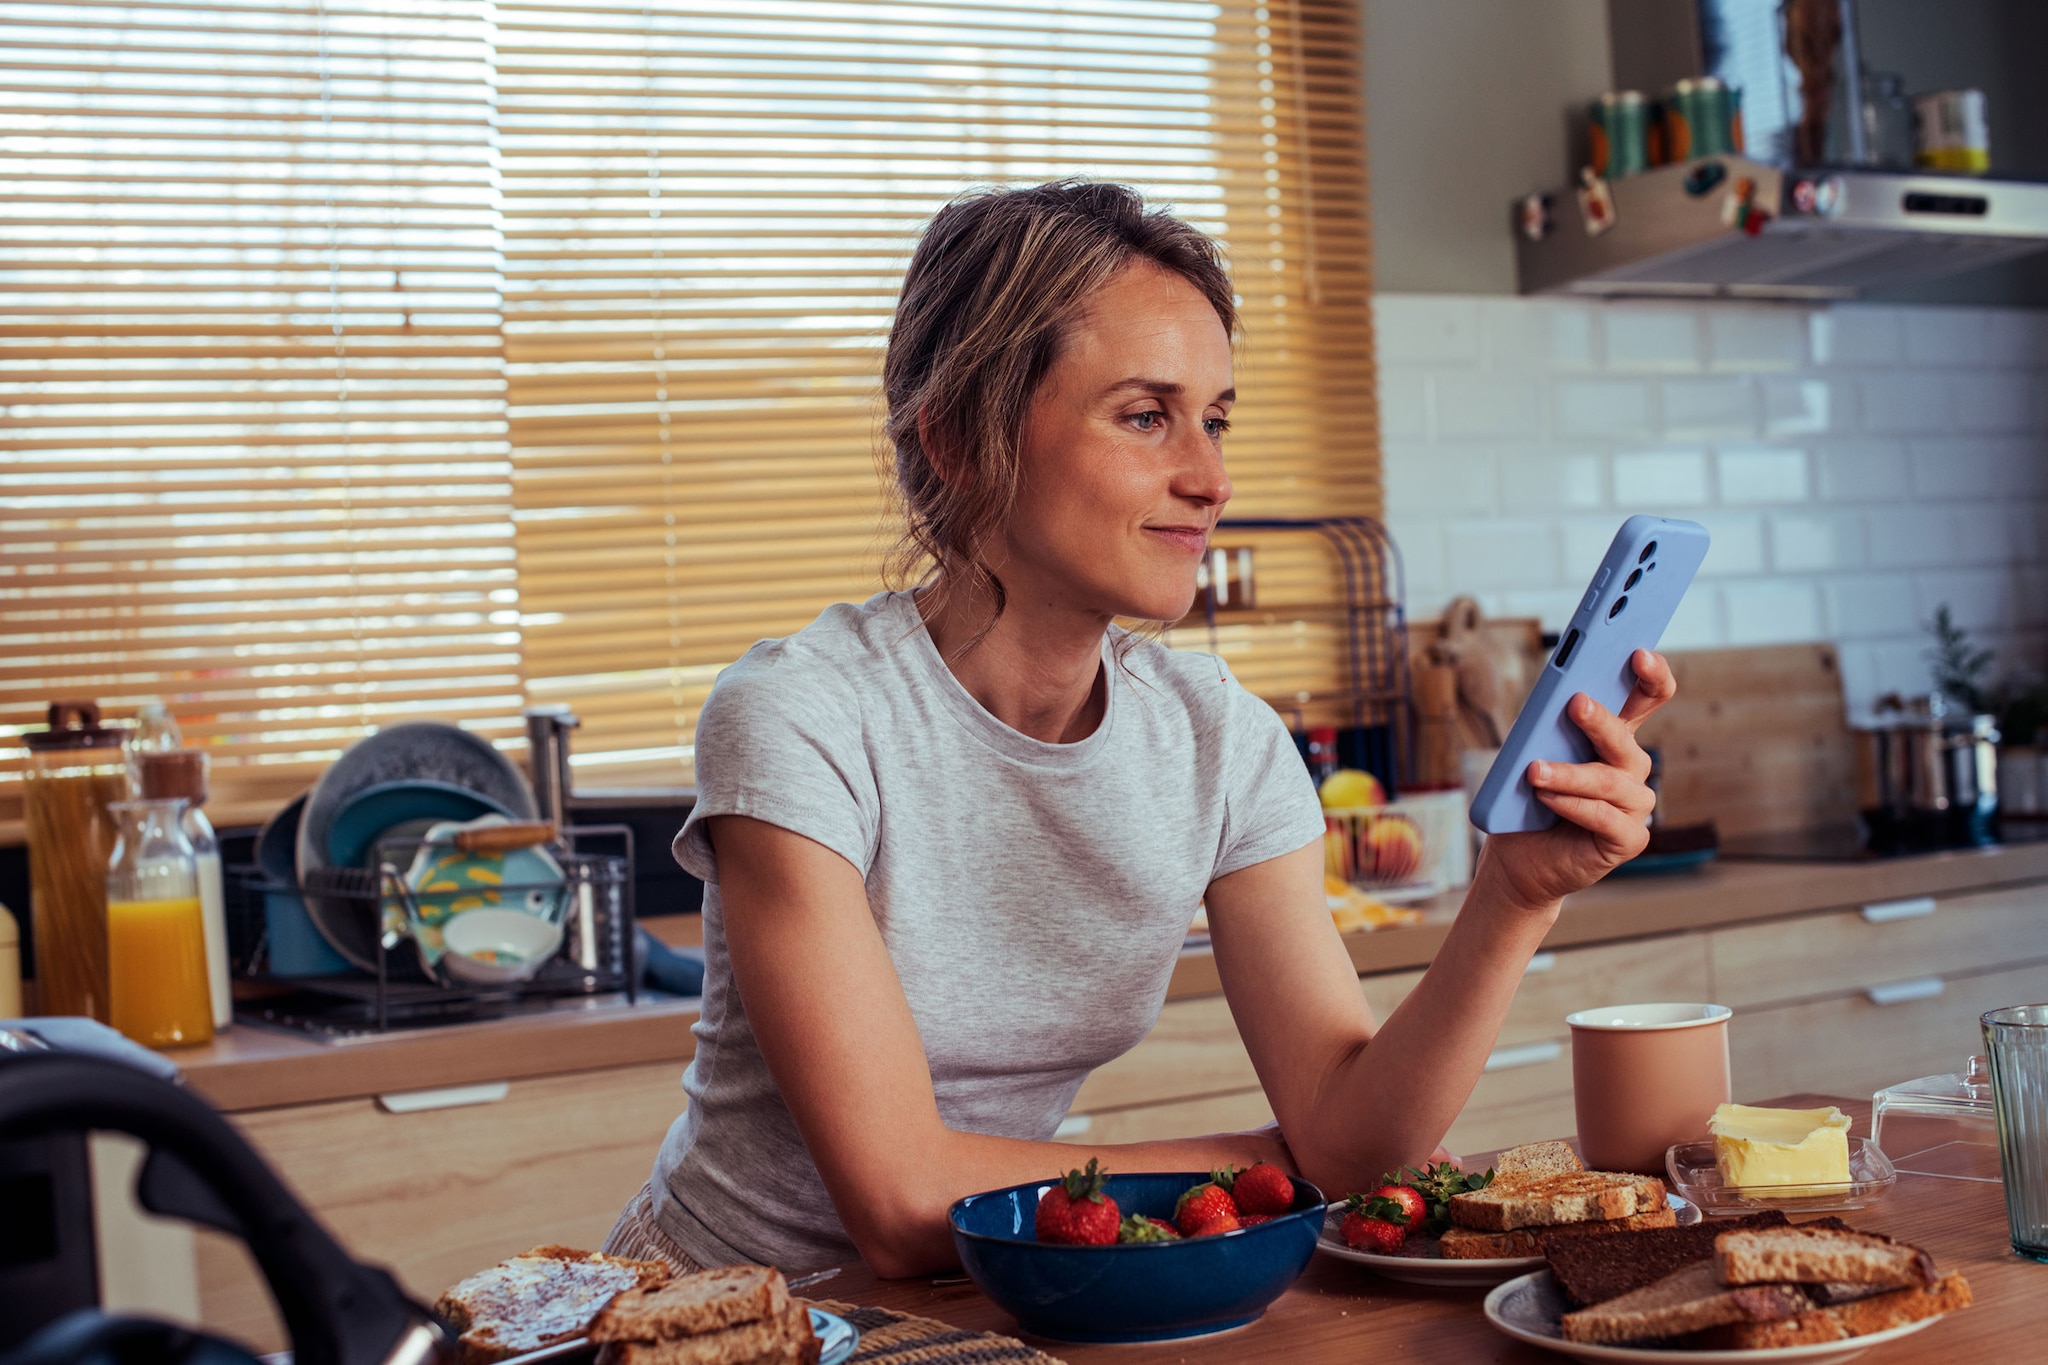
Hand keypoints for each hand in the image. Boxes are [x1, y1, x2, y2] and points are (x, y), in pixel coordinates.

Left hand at [1477, 649, 1675, 910]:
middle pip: (1627, 739)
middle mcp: (1632, 769)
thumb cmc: (1526, 800)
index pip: (1647, 698)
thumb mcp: (1532, 754)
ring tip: (1533, 770)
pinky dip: (1572, 805)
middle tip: (1576, 702)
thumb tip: (1556, 703)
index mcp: (1615, 738)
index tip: (1638, 652)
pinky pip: (1604, 818)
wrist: (1518, 859)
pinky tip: (1547, 796)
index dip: (1651, 675)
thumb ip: (1549, 729)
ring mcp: (1634, 806)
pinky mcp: (1628, 840)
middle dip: (1602, 720)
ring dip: (1569, 773)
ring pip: (1609, 781)